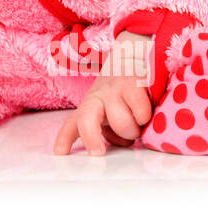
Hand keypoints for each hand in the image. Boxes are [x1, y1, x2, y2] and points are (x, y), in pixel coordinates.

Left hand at [53, 31, 153, 156]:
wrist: (136, 53)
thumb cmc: (125, 90)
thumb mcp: (112, 109)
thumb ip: (113, 128)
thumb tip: (121, 144)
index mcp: (91, 106)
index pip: (72, 124)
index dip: (64, 139)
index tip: (59, 154)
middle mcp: (97, 97)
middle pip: (86, 121)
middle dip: (91, 139)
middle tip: (98, 153)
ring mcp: (113, 90)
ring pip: (122, 123)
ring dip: (134, 130)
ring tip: (139, 122)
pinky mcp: (132, 83)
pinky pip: (140, 112)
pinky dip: (146, 116)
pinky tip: (148, 109)